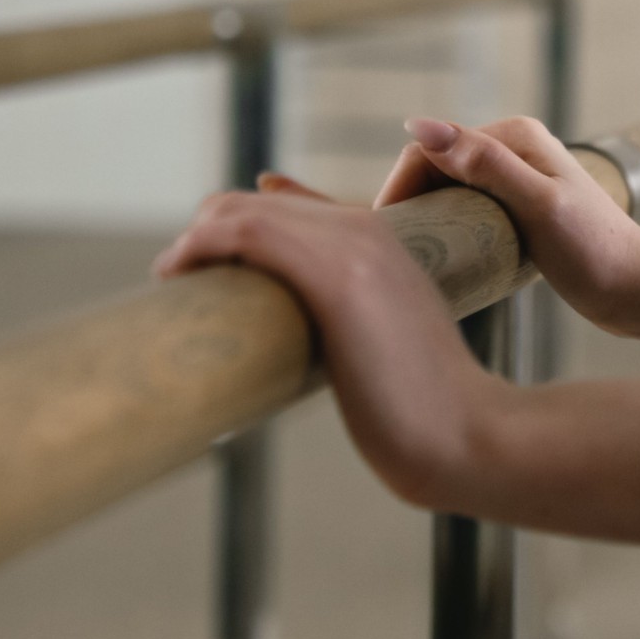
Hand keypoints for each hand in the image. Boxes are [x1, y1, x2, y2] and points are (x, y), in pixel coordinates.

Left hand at [153, 174, 496, 508]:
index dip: (235, 226)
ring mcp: (352, 248)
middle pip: (255, 205)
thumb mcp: (384, 348)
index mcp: (383, 239)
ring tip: (174, 280)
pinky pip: (245, 232)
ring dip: (193, 240)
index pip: (290, 208)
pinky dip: (198, 246)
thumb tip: (327, 354)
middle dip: (205, 235)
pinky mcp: (336, 277)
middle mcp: (365, 228)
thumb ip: (353, 330)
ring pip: (242, 211)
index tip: (202, 263)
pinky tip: (176, 274)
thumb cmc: (423, 409)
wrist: (466, 433)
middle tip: (180, 281)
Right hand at [377, 117, 639, 336]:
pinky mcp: (520, 211)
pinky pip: (467, 212)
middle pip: (437, 168)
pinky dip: (449, 230)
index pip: (431, 147)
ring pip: (449, 192)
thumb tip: (421, 126)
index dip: (399, 185)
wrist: (638, 290)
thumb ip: (484, 166)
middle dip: (408, 202)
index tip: (382, 232)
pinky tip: (441, 258)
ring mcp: (517, 180)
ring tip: (407, 257)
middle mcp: (514, 149)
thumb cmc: (594, 251)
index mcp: (515, 135)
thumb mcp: (537, 206)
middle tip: (390, 251)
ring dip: (425, 217)